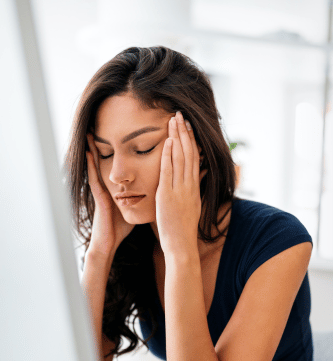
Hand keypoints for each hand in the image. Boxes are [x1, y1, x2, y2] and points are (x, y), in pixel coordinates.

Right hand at [86, 135, 135, 256]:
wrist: (110, 242)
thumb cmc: (121, 227)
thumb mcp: (133, 207)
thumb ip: (143, 197)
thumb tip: (158, 191)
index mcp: (119, 185)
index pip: (122, 162)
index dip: (125, 149)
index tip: (129, 133)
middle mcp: (109, 184)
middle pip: (110, 159)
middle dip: (109, 143)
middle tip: (107, 125)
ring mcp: (102, 188)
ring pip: (99, 163)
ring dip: (95, 148)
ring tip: (92, 131)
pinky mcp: (98, 195)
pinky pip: (93, 176)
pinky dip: (90, 163)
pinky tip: (88, 151)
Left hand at [155, 112, 207, 256]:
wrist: (182, 246)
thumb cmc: (182, 230)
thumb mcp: (189, 207)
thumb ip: (189, 192)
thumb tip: (193, 180)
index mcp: (193, 188)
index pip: (193, 158)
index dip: (190, 140)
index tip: (187, 126)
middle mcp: (189, 186)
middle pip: (188, 153)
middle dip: (184, 132)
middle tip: (180, 114)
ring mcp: (180, 190)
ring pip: (180, 158)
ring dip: (177, 137)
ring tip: (173, 120)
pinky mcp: (168, 195)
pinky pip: (169, 172)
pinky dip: (168, 155)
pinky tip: (167, 142)